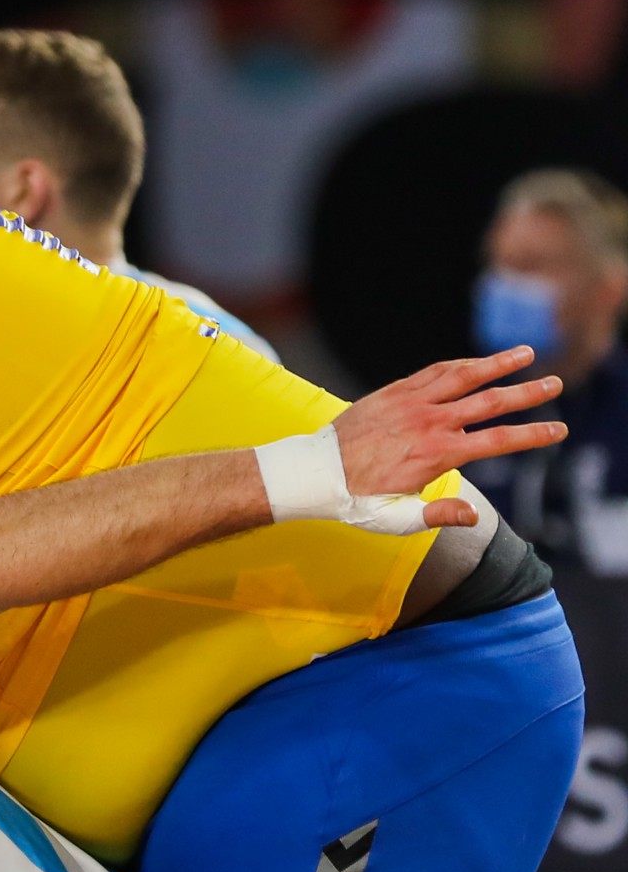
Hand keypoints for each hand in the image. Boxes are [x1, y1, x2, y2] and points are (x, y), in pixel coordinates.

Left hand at [333, 346, 565, 526]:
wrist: (312, 472)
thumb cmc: (356, 500)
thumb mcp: (396, 519)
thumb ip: (438, 515)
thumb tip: (474, 516)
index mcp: (436, 455)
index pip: (497, 441)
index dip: (531, 435)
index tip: (558, 430)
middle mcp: (428, 423)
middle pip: (489, 402)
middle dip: (527, 392)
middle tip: (556, 383)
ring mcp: (410, 403)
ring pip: (463, 376)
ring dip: (497, 363)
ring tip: (526, 353)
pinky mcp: (393, 392)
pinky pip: (434, 372)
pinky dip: (460, 365)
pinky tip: (478, 363)